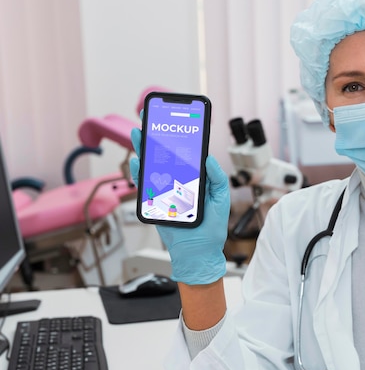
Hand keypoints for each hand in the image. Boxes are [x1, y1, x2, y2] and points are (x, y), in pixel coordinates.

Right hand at [129, 127, 229, 284]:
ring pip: (151, 167)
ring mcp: (163, 191)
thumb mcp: (220, 199)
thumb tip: (208, 158)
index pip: (185, 154)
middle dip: (156, 137)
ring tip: (139, 132)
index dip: (179, 137)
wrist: (198, 252)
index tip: (175, 120)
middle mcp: (177, 182)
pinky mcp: (154, 202)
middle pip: (164, 155)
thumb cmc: (211, 228)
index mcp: (194, 179)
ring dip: (143, 149)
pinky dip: (139, 172)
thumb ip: (217, 178)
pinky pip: (144, 185)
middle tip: (151, 118)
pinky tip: (138, 159)